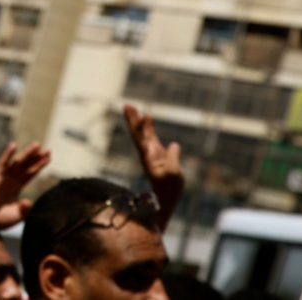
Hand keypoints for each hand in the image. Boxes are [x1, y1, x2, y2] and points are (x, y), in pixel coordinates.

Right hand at [0, 141, 50, 228]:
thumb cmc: (0, 218)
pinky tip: (14, 145)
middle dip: (36, 157)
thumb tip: (28, 201)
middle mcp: (11, 179)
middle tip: (48, 149)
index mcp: (17, 186)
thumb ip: (23, 210)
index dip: (39, 165)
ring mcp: (4, 177)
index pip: (31, 173)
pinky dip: (8, 155)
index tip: (49, 156)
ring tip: (37, 145)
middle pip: (26, 166)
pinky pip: (3, 164)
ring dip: (27, 153)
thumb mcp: (16, 216)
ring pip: (18, 162)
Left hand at [124, 104, 184, 228]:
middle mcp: (146, 153)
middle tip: (126, 105)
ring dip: (137, 120)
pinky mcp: (156, 152)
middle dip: (132, 119)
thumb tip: (174, 145)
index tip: (143, 115)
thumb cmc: (170, 188)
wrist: (167, 197)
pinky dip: (148, 126)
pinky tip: (147, 116)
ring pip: (141, 133)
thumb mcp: (173, 174)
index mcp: (148, 158)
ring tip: (131, 106)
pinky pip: (150, 136)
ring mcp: (150, 152)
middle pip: (137, 133)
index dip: (141, 127)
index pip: (141, 139)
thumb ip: (172, 158)